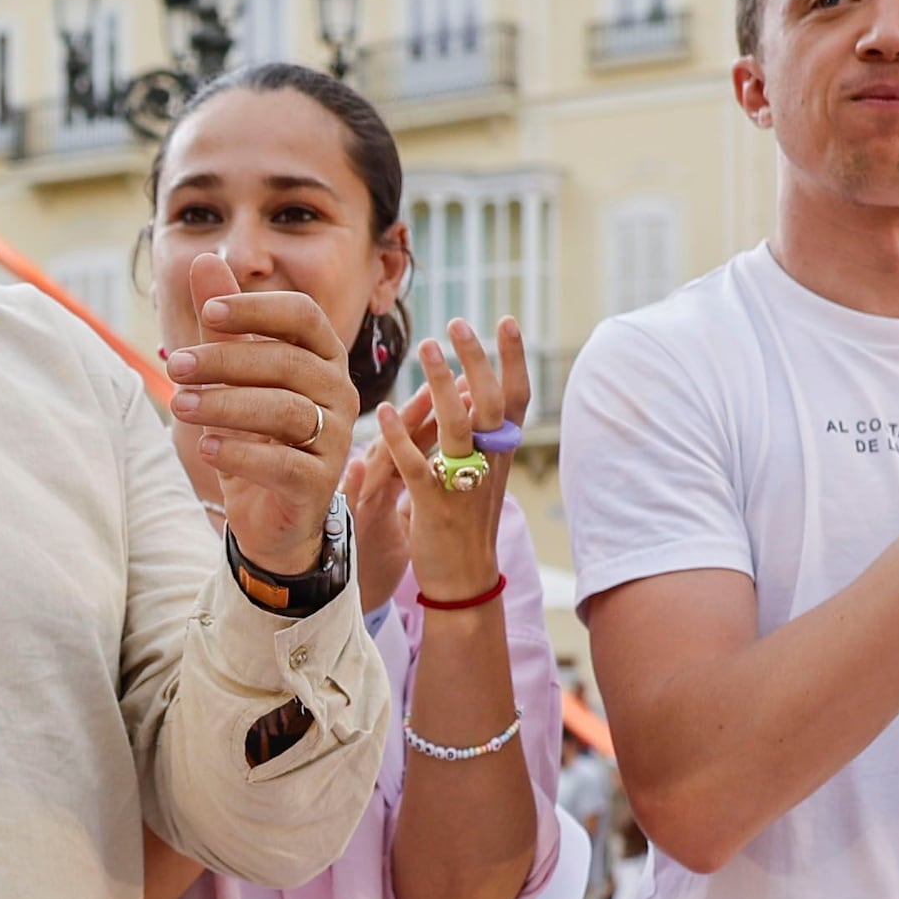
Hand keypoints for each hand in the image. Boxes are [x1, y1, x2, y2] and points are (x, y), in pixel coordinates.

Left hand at [162, 254, 366, 580]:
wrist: (270, 514)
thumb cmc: (252, 434)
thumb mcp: (229, 375)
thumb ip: (221, 324)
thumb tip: (205, 258)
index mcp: (321, 356)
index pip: (304, 315)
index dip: (258, 309)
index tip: (209, 313)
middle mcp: (338, 392)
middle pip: (287, 362)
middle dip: (225, 360)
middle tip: (173, 365)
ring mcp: (334, 439)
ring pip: (285, 411)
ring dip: (226, 405)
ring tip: (179, 406)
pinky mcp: (319, 484)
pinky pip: (285, 465)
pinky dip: (243, 455)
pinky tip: (207, 448)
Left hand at [374, 315, 530, 607]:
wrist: (464, 578)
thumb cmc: (469, 519)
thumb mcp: (484, 470)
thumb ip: (481, 431)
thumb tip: (473, 386)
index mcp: (502, 451)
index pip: (515, 397)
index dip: (514, 359)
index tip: (506, 320)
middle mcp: (489, 462)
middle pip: (489, 402)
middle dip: (477, 359)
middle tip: (458, 323)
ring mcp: (463, 483)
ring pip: (457, 426)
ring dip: (441, 385)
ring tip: (427, 348)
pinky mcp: (433, 505)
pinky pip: (416, 466)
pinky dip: (399, 437)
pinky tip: (383, 411)